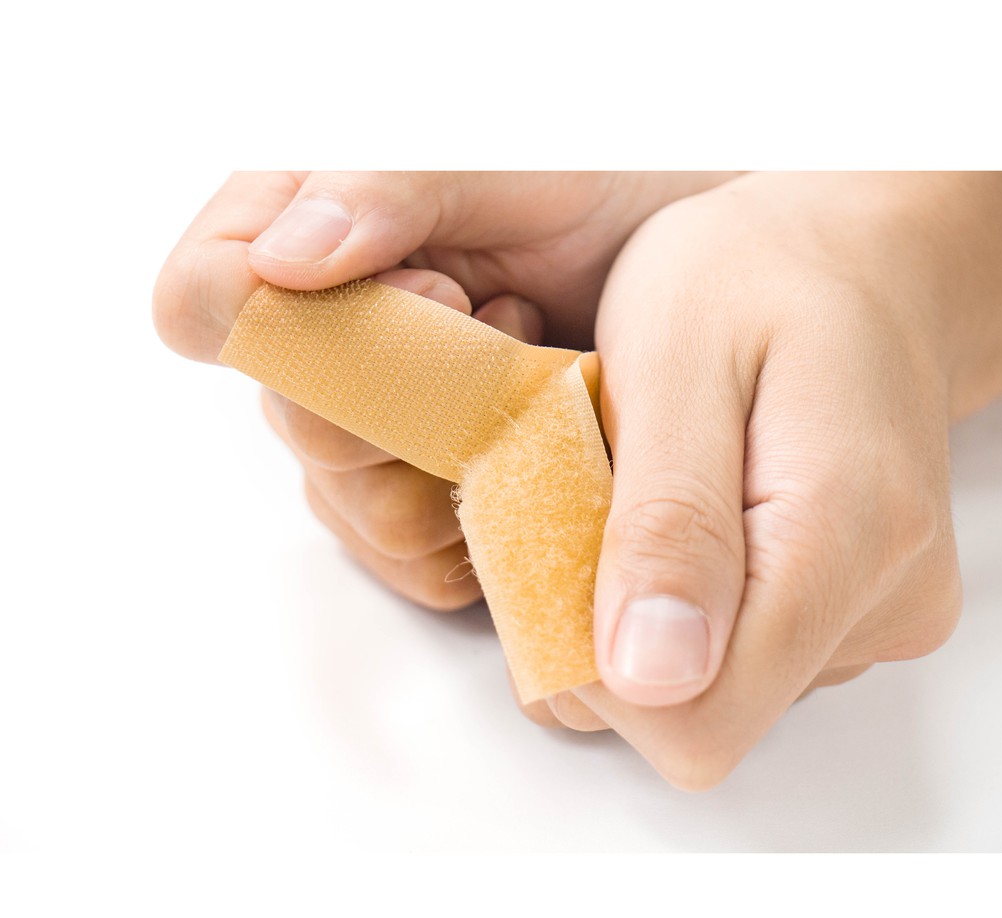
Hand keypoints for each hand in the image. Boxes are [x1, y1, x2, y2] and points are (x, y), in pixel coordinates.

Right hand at [154, 171, 735, 726]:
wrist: (686, 266)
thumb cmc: (604, 192)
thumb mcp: (507, 161)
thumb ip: (387, 188)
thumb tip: (282, 263)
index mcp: (300, 241)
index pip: (205, 303)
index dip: (308, 323)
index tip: (437, 291)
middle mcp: (320, 349)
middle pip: (299, 425)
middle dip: (420, 396)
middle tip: (510, 331)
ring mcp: (367, 439)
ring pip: (360, 509)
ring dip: (467, 457)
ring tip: (533, 383)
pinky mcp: (423, 507)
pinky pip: (418, 561)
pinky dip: (488, 523)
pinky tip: (530, 454)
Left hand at [551, 171, 1001, 786]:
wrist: (855, 260)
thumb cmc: (760, 275)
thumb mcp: (678, 359)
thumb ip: (668, 523)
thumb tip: (650, 677)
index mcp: (846, 537)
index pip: (696, 722)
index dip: (594, 669)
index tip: (560, 557)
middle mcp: (883, 602)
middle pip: (699, 720)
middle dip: (607, 638)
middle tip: (595, 510)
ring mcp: (876, 615)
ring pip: (712, 691)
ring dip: (641, 614)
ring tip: (649, 496)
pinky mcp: (855, 613)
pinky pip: (738, 657)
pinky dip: (682, 605)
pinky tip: (687, 519)